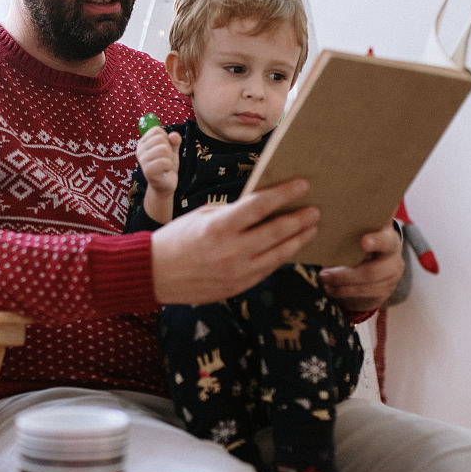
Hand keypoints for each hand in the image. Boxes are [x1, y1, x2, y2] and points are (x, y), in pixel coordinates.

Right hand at [137, 128, 180, 196]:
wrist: (164, 185)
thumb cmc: (166, 166)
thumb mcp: (172, 150)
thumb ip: (174, 141)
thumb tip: (174, 135)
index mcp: (143, 143)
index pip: (157, 131)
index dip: (166, 138)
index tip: (165, 149)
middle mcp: (140, 150)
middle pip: (160, 139)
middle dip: (169, 149)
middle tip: (166, 159)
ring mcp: (142, 161)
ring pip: (163, 149)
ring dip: (169, 158)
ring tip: (165, 165)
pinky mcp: (147, 171)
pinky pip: (164, 162)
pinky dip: (169, 166)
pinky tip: (165, 171)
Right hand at [150, 179, 319, 303]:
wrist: (154, 274)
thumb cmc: (176, 239)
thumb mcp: (202, 216)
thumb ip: (232, 213)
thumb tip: (261, 208)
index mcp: (219, 227)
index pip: (260, 206)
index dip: (285, 194)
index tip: (303, 184)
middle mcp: (231, 251)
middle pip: (276, 231)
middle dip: (299, 218)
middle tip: (315, 209)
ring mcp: (237, 272)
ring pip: (278, 254)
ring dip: (298, 239)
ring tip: (311, 228)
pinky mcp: (238, 287)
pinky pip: (267, 269)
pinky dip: (282, 256)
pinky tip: (290, 247)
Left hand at [320, 220, 403, 313]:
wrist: (375, 266)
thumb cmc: (359, 244)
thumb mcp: (357, 236)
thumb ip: (349, 234)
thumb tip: (323, 235)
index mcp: (388, 237)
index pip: (386, 239)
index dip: (376, 241)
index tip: (363, 242)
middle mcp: (394, 256)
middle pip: (373, 271)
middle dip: (345, 275)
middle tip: (323, 274)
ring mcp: (392, 275)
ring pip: (367, 285)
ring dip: (342, 285)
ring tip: (324, 280)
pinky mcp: (386, 290)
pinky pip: (365, 294)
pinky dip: (344, 292)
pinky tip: (331, 289)